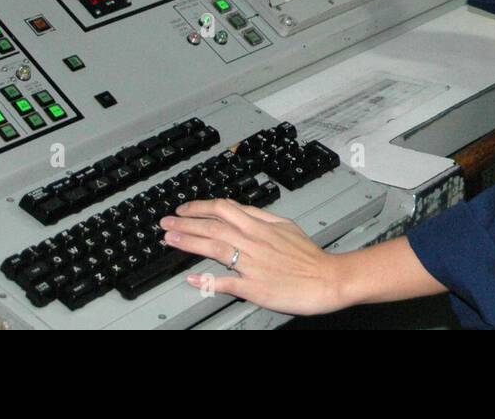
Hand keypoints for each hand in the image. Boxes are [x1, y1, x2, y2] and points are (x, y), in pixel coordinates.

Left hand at [160, 198, 349, 316]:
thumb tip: (241, 210)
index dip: (200, 207)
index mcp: (261, 226)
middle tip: (166, 223)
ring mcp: (253, 264)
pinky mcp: (255, 286)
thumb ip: (262, 217)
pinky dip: (208, 280)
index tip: (184, 210)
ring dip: (189, 242)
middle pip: (213, 225)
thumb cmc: (309, 257)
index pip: (224, 209)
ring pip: (215, 247)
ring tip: (170, 239)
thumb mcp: (286, 226)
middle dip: (185, 222)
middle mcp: (254, 241)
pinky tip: (192, 278)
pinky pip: (226, 281)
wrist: (328, 279)